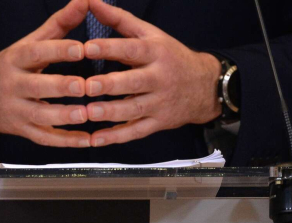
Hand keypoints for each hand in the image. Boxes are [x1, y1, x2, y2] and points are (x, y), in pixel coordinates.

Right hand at [0, 0, 91, 147]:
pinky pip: (44, 138)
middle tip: (84, 86)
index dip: (58, 50)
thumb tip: (85, 0)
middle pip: (36, 86)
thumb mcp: (30, 43)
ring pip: (40, 116)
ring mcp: (16, 110)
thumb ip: (59, 25)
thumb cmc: (13, 67)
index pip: (36, 53)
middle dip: (60, 87)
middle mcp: (13, 85)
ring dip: (63, 117)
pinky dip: (66, 141)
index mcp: (16, 59)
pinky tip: (86, 139)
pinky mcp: (22, 130)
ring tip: (86, 115)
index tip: (81, 48)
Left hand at [83, 0, 222, 146]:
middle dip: (109, 85)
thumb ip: (120, 20)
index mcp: (156, 53)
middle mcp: (159, 78)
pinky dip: (115, 137)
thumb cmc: (170, 57)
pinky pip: (135, 132)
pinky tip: (95, 139)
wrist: (205, 87)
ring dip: (109, 113)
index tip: (87, 48)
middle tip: (87, 86)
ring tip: (88, 113)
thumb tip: (92, 1)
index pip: (131, 49)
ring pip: (133, 110)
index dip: (109, 48)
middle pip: (133, 82)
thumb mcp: (151, 35)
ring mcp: (159, 103)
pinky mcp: (157, 123)